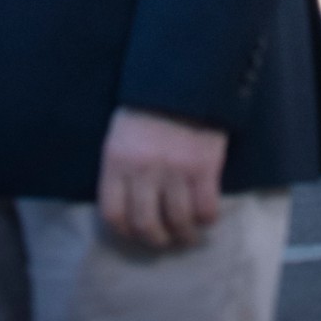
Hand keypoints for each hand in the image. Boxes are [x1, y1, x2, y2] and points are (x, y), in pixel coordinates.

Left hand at [98, 108, 228, 249]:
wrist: (183, 81)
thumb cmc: (146, 109)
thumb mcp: (120, 136)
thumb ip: (120, 170)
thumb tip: (128, 206)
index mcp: (117, 162)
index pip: (113, 214)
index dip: (124, 232)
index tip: (134, 234)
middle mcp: (143, 171)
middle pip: (146, 224)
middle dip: (156, 240)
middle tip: (165, 240)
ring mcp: (175, 171)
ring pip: (178, 222)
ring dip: (184, 236)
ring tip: (188, 236)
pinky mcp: (204, 168)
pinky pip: (206, 209)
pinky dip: (207, 220)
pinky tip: (206, 217)